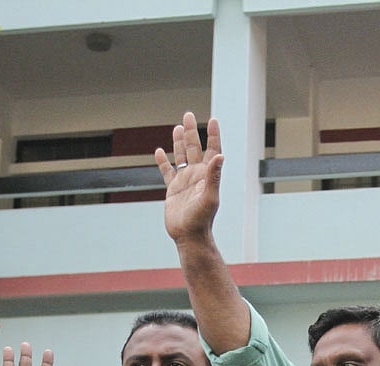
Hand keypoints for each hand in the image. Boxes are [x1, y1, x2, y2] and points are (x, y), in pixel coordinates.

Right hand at [156, 111, 223, 245]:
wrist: (189, 236)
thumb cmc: (202, 219)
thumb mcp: (209, 196)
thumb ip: (214, 176)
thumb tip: (220, 156)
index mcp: (207, 175)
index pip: (212, 150)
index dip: (213, 135)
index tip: (213, 120)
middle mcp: (197, 175)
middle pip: (194, 148)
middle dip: (191, 131)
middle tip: (188, 114)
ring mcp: (184, 181)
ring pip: (181, 156)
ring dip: (179, 142)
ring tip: (177, 127)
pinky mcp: (173, 189)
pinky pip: (167, 172)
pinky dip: (163, 161)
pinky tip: (159, 151)